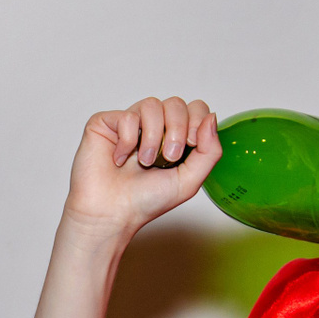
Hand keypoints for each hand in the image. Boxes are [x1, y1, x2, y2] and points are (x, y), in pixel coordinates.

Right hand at [62, 96, 221, 240]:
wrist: (111, 214)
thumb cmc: (145, 201)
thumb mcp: (189, 181)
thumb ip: (209, 152)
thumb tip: (211, 118)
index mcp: (174, 137)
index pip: (194, 109)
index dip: (197, 121)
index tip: (190, 145)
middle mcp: (153, 126)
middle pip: (176, 104)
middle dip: (177, 129)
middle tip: (169, 157)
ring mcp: (130, 123)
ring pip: (152, 105)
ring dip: (152, 137)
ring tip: (145, 161)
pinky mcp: (106, 122)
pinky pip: (127, 116)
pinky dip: (127, 140)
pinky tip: (119, 159)